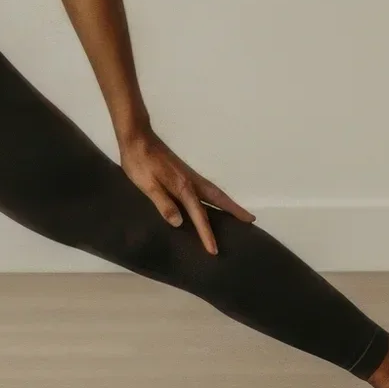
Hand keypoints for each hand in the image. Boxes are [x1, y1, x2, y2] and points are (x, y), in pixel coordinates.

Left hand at [119, 129, 254, 255]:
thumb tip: (179, 223)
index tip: (214, 250)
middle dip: (235, 210)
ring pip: (214, 192)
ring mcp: (189, 175)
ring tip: (240, 214)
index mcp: (182, 187)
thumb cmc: (139, 162)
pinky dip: (216, 197)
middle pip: (218, 198)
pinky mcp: (184, 173)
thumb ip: (163, 203)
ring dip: (228, 203)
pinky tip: (213, 202)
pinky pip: (206, 188)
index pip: (199, 215)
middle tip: (251, 221)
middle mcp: (191, 181)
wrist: (137, 137)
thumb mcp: (147, 185)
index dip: (206, 233)